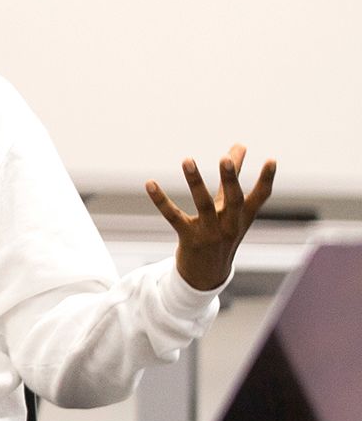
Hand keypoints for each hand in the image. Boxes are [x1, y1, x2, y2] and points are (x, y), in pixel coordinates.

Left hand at [147, 144, 277, 292]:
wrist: (207, 275)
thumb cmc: (220, 232)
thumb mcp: (228, 208)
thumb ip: (230, 177)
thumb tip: (239, 146)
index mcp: (243, 217)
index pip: (260, 197)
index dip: (266, 179)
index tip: (271, 160)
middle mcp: (230, 225)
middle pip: (234, 200)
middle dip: (230, 179)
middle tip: (225, 157)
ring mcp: (210, 233)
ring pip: (204, 205)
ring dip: (195, 181)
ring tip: (187, 160)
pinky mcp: (189, 238)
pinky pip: (173, 217)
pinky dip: (161, 200)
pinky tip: (150, 183)